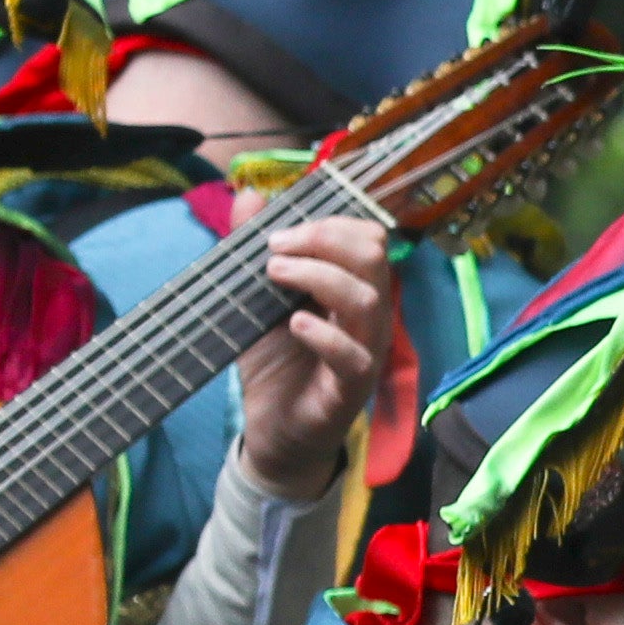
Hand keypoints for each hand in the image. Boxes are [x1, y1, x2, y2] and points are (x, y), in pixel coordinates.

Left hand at [225, 217, 391, 497]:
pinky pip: (354, 357)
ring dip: (319, 277)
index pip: (367, 237)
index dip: (329, 223)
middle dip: (324, 240)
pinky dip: (325, 334)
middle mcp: (368, 316)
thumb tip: (249, 193)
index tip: (277, 230)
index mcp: (352, 288)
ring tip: (275, 275)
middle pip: (374, 257)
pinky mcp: (350, 389)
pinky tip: (295, 323)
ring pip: (368, 301)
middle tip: (275, 247)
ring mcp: (365, 351)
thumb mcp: (255, 299)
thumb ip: (252, 248)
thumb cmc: (274, 363)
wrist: (272, 431)